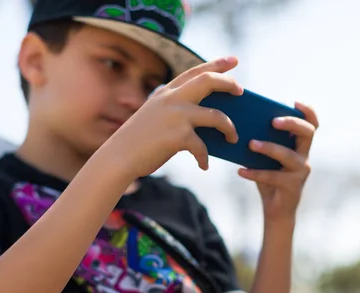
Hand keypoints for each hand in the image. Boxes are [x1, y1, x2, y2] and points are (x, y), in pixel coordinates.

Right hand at [110, 57, 242, 176]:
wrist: (118, 157)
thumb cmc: (139, 142)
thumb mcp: (156, 118)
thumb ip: (176, 112)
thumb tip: (210, 120)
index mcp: (166, 93)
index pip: (195, 71)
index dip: (216, 64)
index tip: (233, 60)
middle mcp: (172, 99)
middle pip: (208, 81)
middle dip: (228, 83)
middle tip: (241, 90)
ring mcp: (176, 116)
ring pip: (217, 116)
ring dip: (229, 128)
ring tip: (233, 138)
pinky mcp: (178, 136)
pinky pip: (203, 147)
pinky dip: (205, 158)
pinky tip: (204, 166)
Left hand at [238, 103, 318, 221]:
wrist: (276, 209)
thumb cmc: (269, 178)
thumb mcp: (267, 158)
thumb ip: (262, 141)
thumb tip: (240, 124)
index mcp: (300, 146)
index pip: (312, 125)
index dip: (308, 112)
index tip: (295, 102)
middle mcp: (304, 157)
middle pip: (307, 133)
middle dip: (291, 123)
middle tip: (272, 121)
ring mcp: (300, 172)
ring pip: (287, 155)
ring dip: (269, 147)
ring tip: (251, 144)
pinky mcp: (292, 186)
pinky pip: (272, 177)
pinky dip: (254, 173)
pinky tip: (240, 170)